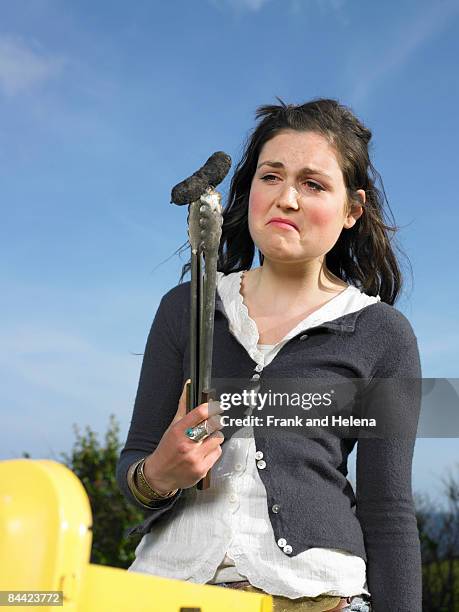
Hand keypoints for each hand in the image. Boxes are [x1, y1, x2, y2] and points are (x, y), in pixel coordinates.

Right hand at [143, 379, 224, 493]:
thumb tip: (188, 385)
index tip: (216, 406)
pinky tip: (205, 451)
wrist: (159, 475)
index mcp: (178, 431)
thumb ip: (183, 406)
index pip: (200, 413)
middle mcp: (186, 444)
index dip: (212, 407)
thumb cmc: (167, 448)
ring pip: (218, 439)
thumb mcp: (172, 426)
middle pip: (213, 425)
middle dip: (215, 422)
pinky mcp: (201, 469)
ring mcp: (194, 458)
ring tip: (206, 439)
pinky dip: (213, 450)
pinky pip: (217, 453)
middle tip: (212, 423)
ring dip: (214, 437)